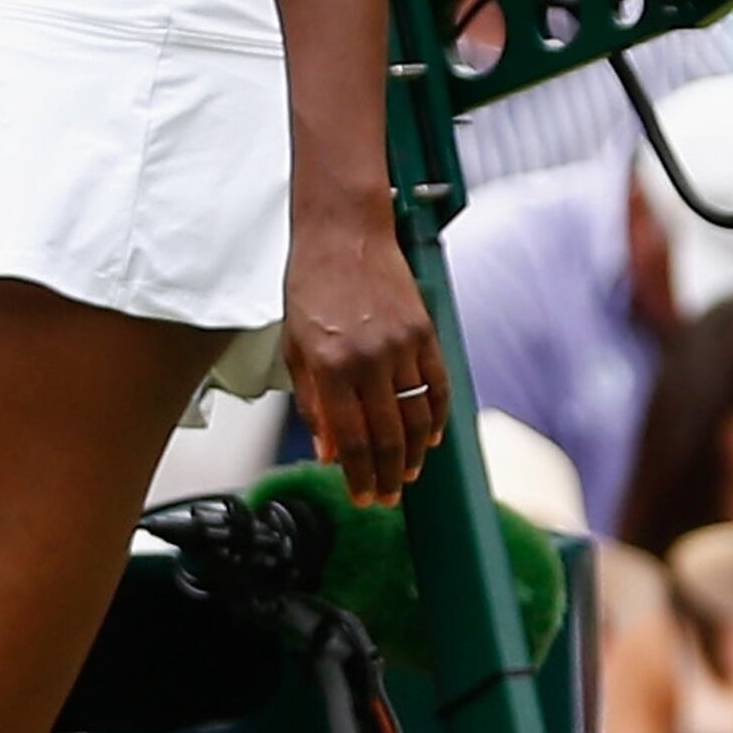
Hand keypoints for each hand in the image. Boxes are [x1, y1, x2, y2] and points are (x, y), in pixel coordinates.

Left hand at [283, 210, 443, 504]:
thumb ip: (311, 403)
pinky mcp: (424, 332)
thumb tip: (328, 453)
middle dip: (388, 477)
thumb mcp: (294, 346)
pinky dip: (436, 417)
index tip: (363, 499)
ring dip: (413, 454)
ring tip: (406, 474)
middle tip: (387, 497)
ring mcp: (401, 346)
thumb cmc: (310, 285)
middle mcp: (367, 360)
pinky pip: (437, 386)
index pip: (351, 441)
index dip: (359, 477)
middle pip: (387, 438)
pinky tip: (429, 437)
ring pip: (417, 418)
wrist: (343, 233)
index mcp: (328, 366)